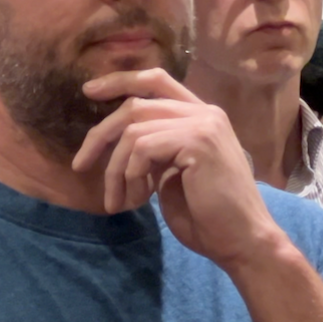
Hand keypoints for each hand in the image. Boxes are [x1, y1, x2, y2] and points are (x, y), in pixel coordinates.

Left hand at [72, 69, 285, 269]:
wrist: (242, 240)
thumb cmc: (209, 218)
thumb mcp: (173, 176)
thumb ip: (155, 152)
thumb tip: (121, 144)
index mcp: (202, 117)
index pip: (156, 80)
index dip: (120, 80)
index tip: (88, 91)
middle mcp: (205, 112)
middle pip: (135, 104)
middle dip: (100, 135)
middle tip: (80, 165)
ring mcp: (204, 124)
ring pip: (134, 130)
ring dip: (115, 170)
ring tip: (118, 201)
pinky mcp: (199, 141)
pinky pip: (143, 148)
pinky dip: (130, 175)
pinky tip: (139, 200)